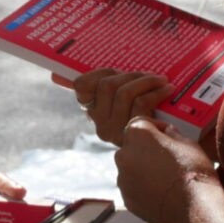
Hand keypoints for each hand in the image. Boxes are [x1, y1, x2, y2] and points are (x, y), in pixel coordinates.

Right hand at [55, 69, 174, 144]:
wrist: (168, 149)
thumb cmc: (145, 115)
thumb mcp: (124, 100)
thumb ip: (102, 85)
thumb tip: (55, 74)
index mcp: (93, 112)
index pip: (81, 86)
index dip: (99, 74)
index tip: (117, 72)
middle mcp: (100, 124)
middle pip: (107, 85)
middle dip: (131, 75)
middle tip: (150, 75)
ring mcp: (116, 130)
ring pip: (124, 92)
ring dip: (146, 81)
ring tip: (161, 80)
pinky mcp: (134, 133)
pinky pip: (140, 103)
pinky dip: (156, 92)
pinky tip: (166, 90)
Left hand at [114, 117, 217, 222]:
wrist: (194, 209)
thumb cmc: (193, 172)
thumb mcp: (189, 143)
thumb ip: (173, 134)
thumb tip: (167, 132)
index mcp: (137, 134)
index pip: (142, 123)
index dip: (156, 128)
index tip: (168, 135)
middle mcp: (123, 154)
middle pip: (133, 146)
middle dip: (147, 149)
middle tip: (167, 159)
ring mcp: (122, 178)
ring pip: (131, 168)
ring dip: (143, 169)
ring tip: (165, 179)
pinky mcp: (126, 197)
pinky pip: (133, 187)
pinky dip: (143, 187)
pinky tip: (161, 192)